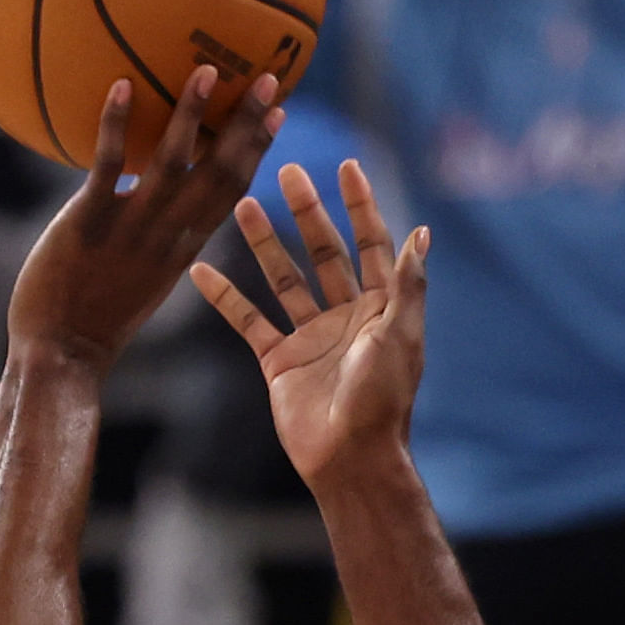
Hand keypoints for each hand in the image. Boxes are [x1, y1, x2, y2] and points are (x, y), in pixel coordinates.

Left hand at [6, 65, 283, 373]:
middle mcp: (168, 233)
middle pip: (219, 170)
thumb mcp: (143, 276)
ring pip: (171, 163)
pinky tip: (122, 84)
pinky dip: (115, 124)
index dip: (257, 148)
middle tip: (267, 76)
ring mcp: (131, 227)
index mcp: (185, 247)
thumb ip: (157, 236)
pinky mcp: (90, 221)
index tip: (278, 110)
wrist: (62, 355)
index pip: (232, 190)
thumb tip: (147, 190)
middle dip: (246, 122)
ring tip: (207, 70)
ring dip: (192, 114)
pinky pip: (106, 166)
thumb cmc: (94, 317)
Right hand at [194, 156, 426, 494]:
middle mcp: (346, 315)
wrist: (349, 458)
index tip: (347, 166)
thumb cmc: (383, 400)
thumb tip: (422, 231)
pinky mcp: (279, 360)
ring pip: (284, 278)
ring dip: (264, 243)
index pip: (371, 243)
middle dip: (307, 212)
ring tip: (242, 204)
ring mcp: (310, 336)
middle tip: (288, 172)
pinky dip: (226, 296)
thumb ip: (407, 284)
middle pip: (324, 252)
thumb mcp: (400, 336)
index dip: (360, 205)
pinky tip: (202, 270)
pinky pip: (249, 320)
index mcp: (381, 306)